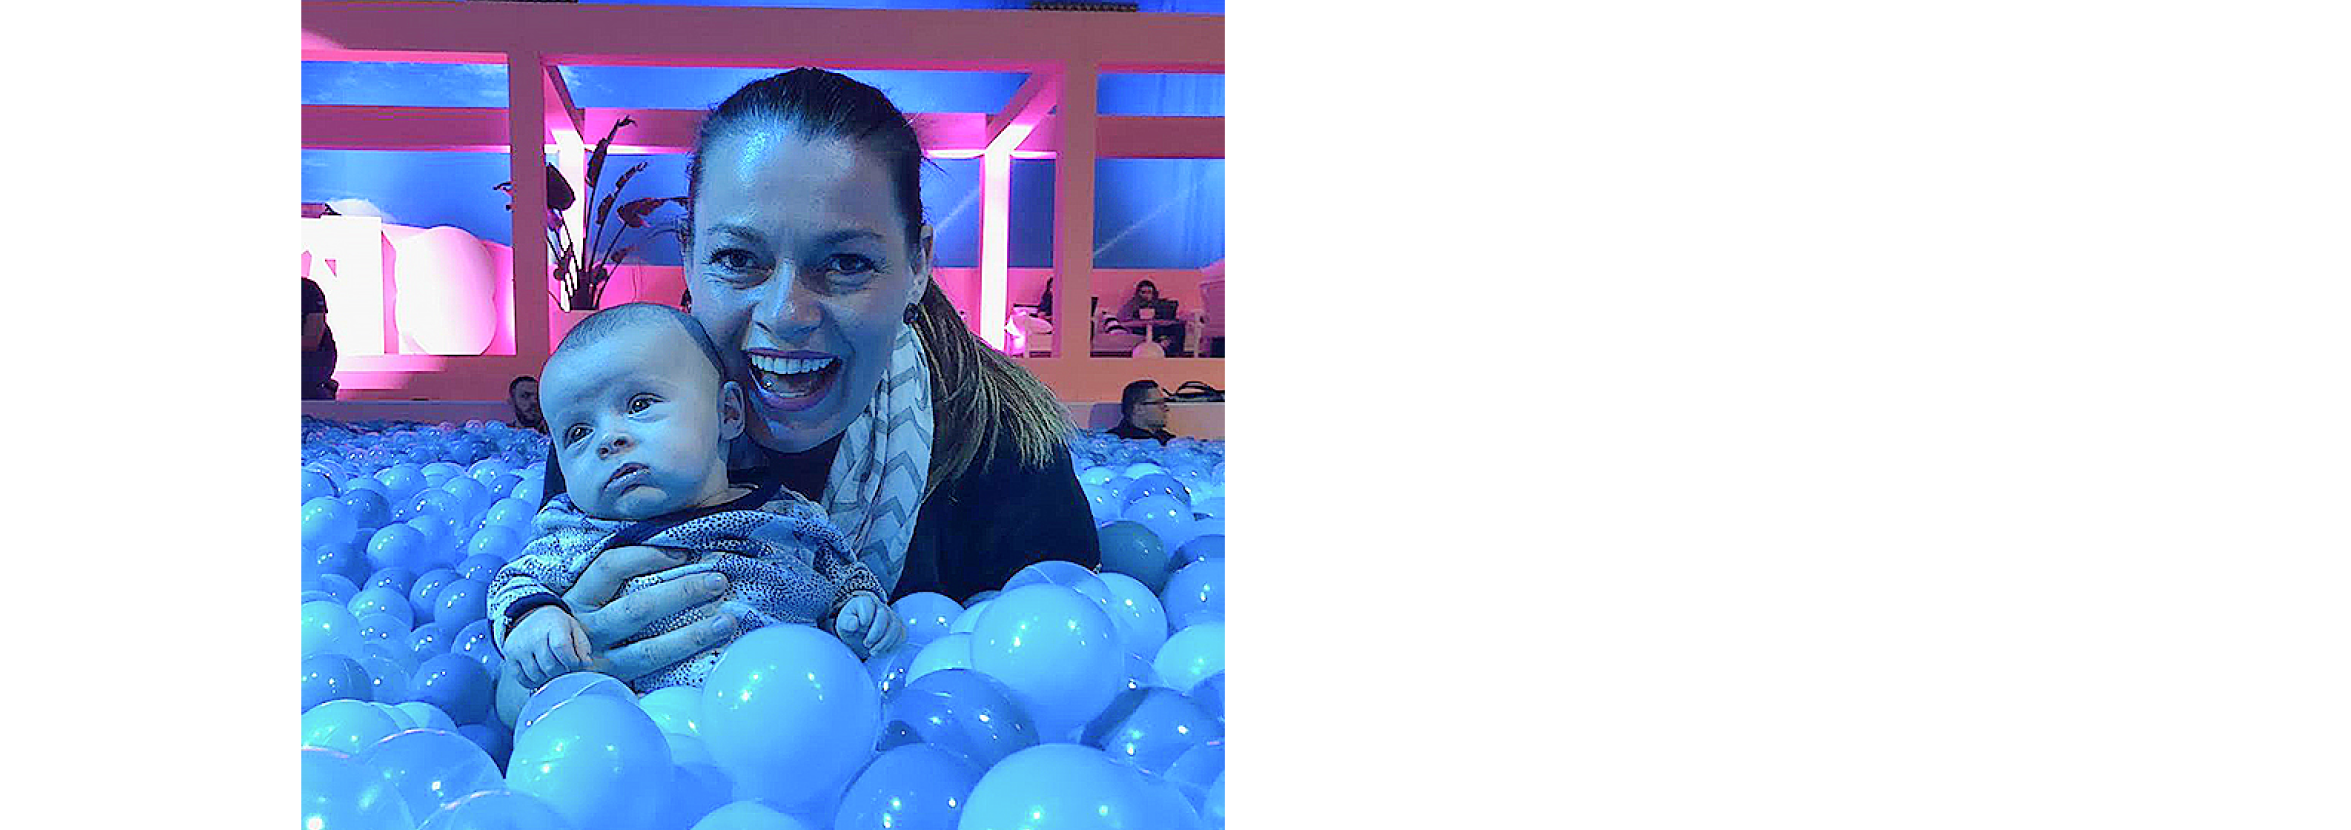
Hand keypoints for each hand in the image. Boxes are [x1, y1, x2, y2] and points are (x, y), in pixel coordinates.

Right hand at [493, 545, 736, 725]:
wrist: (529, 679)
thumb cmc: (564, 630)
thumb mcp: (574, 602)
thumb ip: (606, 583)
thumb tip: (671, 555)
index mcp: (575, 601)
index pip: (609, 568)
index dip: (646, 556)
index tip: (684, 553)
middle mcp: (583, 631)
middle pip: (636, 609)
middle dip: (680, 593)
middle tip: (718, 580)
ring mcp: (596, 665)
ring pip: (647, 651)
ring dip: (690, 636)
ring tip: (726, 622)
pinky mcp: (606, 689)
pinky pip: (645, 683)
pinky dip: (675, 677)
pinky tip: (708, 666)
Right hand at [509, 606, 591, 687]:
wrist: (529, 615)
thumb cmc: (556, 625)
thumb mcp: (573, 628)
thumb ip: (582, 646)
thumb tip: (586, 664)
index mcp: (553, 626)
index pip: (562, 648)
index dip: (572, 661)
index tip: (576, 664)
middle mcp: (533, 636)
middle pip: (550, 666)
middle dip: (562, 672)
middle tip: (566, 669)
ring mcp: (519, 647)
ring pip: (536, 675)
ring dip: (548, 678)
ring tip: (554, 670)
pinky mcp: (509, 656)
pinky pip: (522, 678)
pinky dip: (533, 682)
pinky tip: (541, 674)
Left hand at [834, 592, 906, 658]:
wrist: (857, 633)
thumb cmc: (850, 626)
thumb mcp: (843, 624)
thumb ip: (846, 622)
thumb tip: (854, 623)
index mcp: (866, 601)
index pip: (870, 607)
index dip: (865, 621)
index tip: (858, 630)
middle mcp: (881, 606)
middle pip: (885, 617)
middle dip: (876, 634)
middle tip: (866, 644)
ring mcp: (892, 616)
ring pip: (895, 627)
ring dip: (885, 642)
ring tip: (873, 651)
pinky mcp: (898, 627)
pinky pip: (902, 634)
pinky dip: (893, 645)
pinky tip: (883, 650)